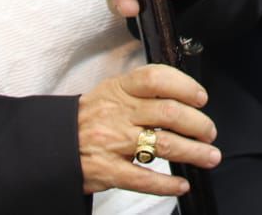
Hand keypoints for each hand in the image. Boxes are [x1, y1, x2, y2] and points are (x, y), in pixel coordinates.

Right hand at [77, 64, 219, 195]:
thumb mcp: (110, 93)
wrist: (52, 145)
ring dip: (193, 152)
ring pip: (163, 144)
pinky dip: (167, 184)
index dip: (184, 86)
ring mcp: (112, 141)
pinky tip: (181, 184)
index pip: (156, 78)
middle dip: (198, 124)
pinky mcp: (107, 170)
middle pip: (169, 113)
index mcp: (119, 89)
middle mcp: (118, 112)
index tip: (201, 98)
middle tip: (209, 133)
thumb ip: (142, 93)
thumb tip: (183, 98)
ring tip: (210, 156)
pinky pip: (143, 178)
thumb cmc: (89, 119)